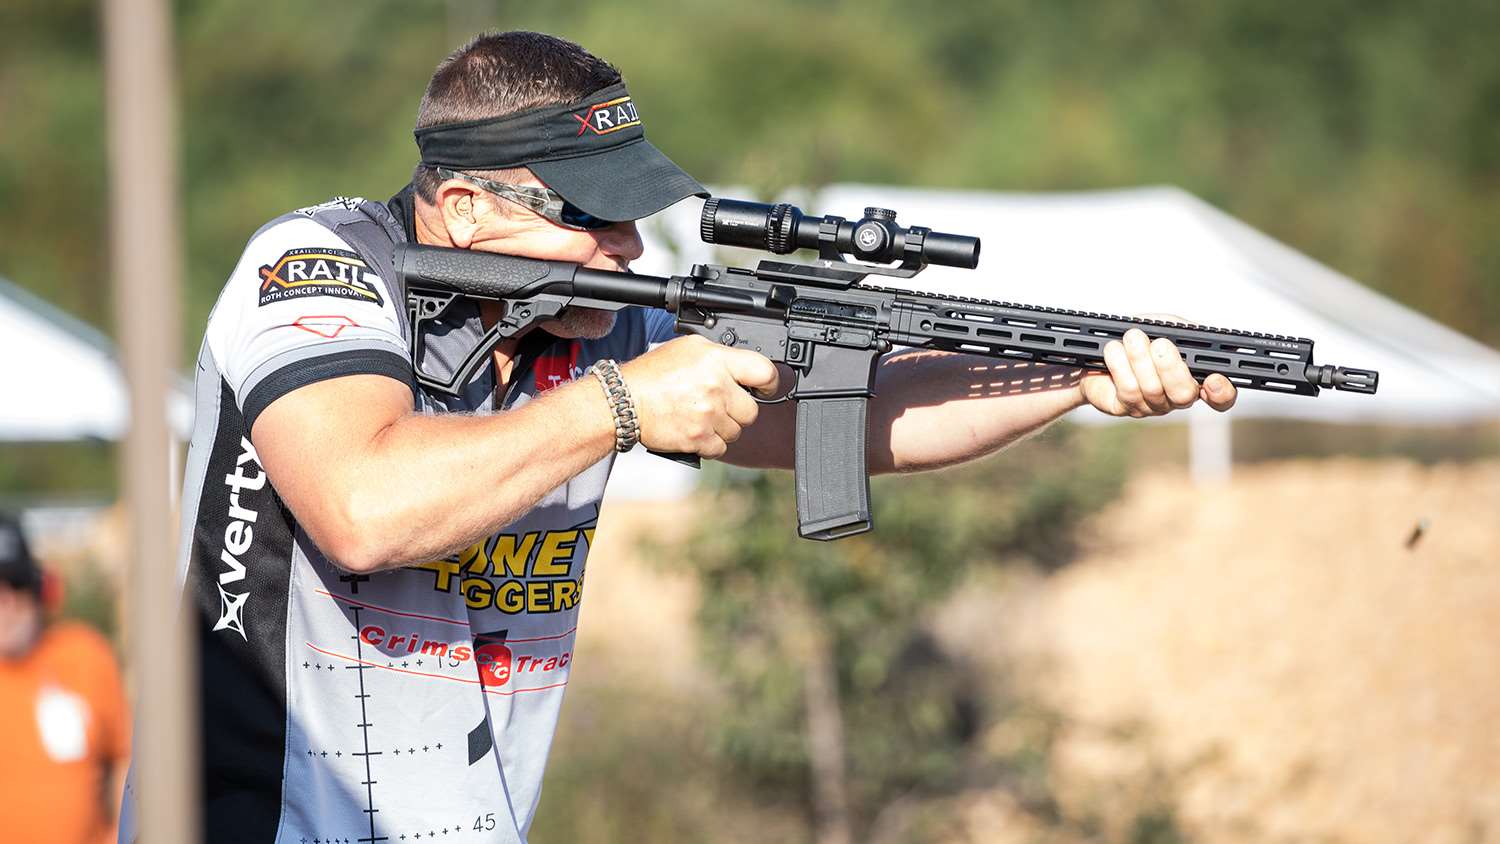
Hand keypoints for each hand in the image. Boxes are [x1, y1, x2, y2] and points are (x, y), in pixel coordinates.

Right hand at [619, 335, 779, 458]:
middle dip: (738, 410)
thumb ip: (720, 355)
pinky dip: (711, 443)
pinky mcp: (699, 438)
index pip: (764, 372)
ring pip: (737, 431)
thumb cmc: (653, 374)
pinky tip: (696, 430)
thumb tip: (742, 366)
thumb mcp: (689, 348)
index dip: (769, 383)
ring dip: (723, 428)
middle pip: (752, 410)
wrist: (624, 401)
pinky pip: (721, 447)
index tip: (763, 388)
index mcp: (717, 360)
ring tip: (702, 416)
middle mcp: (717, 387)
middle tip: (719, 404)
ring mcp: (709, 415)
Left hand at [1080, 326, 1237, 416]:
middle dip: (1171, 367)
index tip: (1213, 379)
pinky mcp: (1126, 408)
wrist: (1096, 351)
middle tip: (1159, 345)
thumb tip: (1193, 334)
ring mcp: (1151, 405)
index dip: (1222, 392)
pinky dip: (1120, 366)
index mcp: (1194, 376)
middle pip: (1184, 395)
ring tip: (1132, 338)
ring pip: (1152, 391)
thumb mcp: (1162, 325)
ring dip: (1140, 360)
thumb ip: (1181, 330)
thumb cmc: (1136, 338)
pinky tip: (1113, 351)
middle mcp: (1175, 395)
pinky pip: (1127, 392)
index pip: (1221, 396)